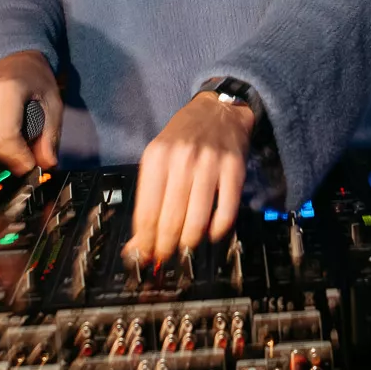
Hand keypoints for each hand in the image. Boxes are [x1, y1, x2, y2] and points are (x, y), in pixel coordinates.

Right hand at [0, 51, 61, 175]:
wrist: (16, 56)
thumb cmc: (37, 76)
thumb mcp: (53, 102)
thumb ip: (51, 134)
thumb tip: (48, 163)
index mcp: (7, 89)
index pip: (6, 135)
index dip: (19, 156)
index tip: (33, 166)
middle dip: (12, 158)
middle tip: (30, 161)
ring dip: (4, 154)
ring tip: (23, 149)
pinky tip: (10, 141)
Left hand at [126, 93, 254, 263]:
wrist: (217, 110)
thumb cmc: (183, 138)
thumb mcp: (158, 158)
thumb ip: (148, 198)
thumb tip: (136, 243)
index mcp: (157, 157)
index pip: (147, 210)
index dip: (145, 240)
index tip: (145, 257)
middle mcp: (182, 160)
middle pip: (171, 218)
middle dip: (166, 246)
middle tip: (164, 259)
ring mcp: (210, 164)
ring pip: (197, 218)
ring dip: (190, 242)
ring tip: (185, 250)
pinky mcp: (234, 170)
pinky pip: (226, 211)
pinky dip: (218, 230)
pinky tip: (211, 235)